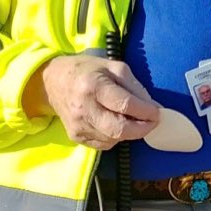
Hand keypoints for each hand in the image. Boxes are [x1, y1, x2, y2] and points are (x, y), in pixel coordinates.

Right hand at [38, 55, 159, 150]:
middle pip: (119, 129)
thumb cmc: (87, 70)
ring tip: (133, 120)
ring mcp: (78, 125)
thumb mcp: (114, 67)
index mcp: (93, 86)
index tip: (157, 113)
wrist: (53, 81)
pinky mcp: (75, 136)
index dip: (145, 112)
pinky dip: (115, 137)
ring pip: (113, 139)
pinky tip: (116, 123)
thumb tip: (153, 107)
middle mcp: (83, 108)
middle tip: (152, 122)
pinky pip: (104, 144)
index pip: (125, 105)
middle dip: (141, 129)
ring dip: (129, 132)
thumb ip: (134, 86)